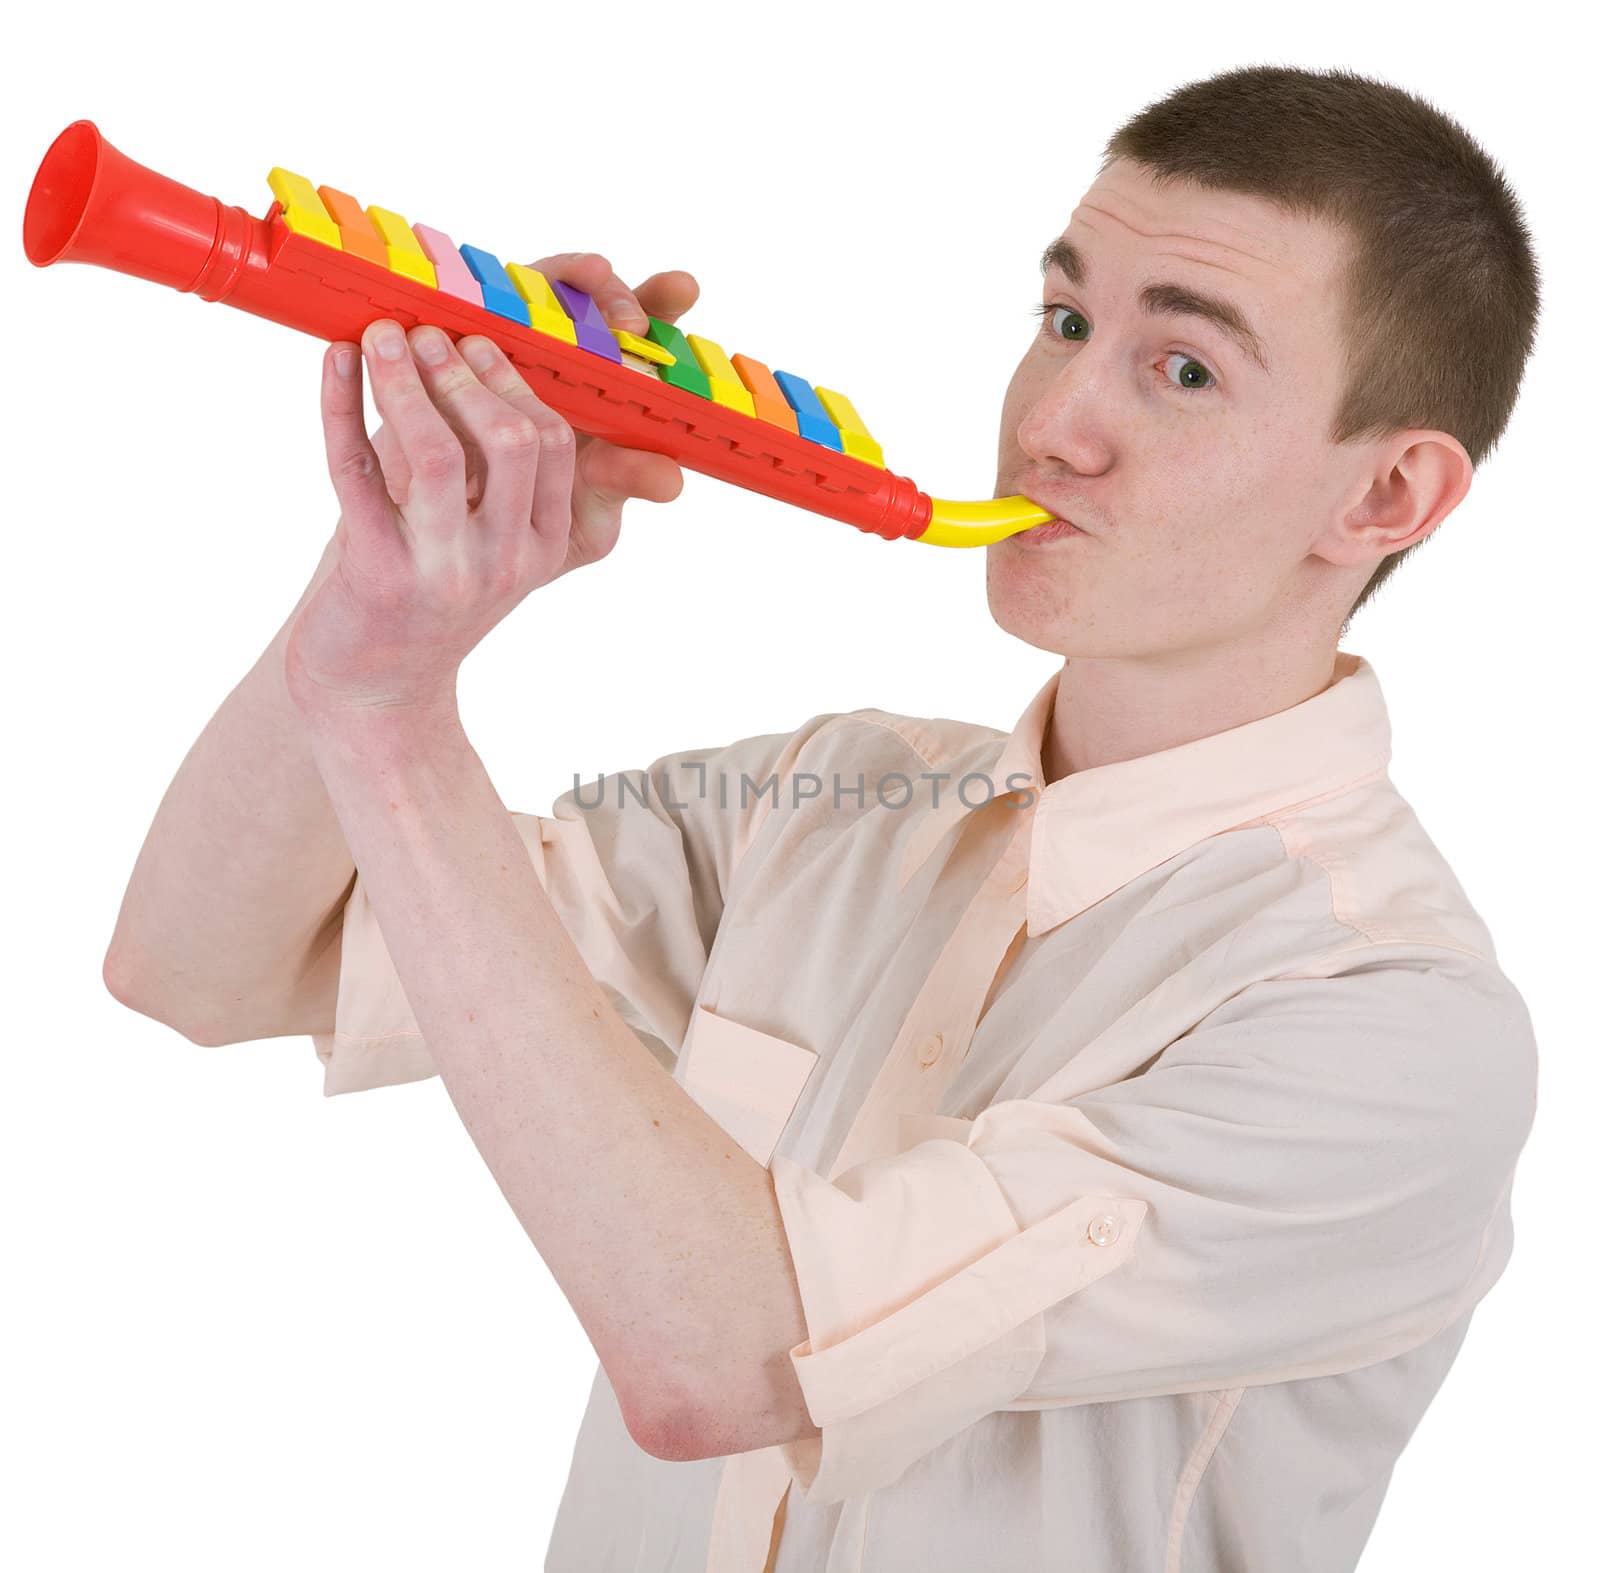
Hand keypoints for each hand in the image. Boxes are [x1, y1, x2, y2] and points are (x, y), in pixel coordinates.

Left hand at [284, 258, 697, 717]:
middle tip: (429, 332)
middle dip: (468, 372)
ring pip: (436, 451)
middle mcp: (505, 562)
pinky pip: (356, 472)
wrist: (373, 686)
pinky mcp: (377, 574)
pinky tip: (333, 361)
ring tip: (381, 333)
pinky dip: (340, 405)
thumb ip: (498, 476)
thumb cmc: (426, 595)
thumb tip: (475, 360)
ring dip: (406, 379)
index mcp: (543, 546)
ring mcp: (444, 572)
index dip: (515, 381)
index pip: (554, 445)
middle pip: (512, 441)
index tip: (477, 341)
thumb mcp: (485, 544)